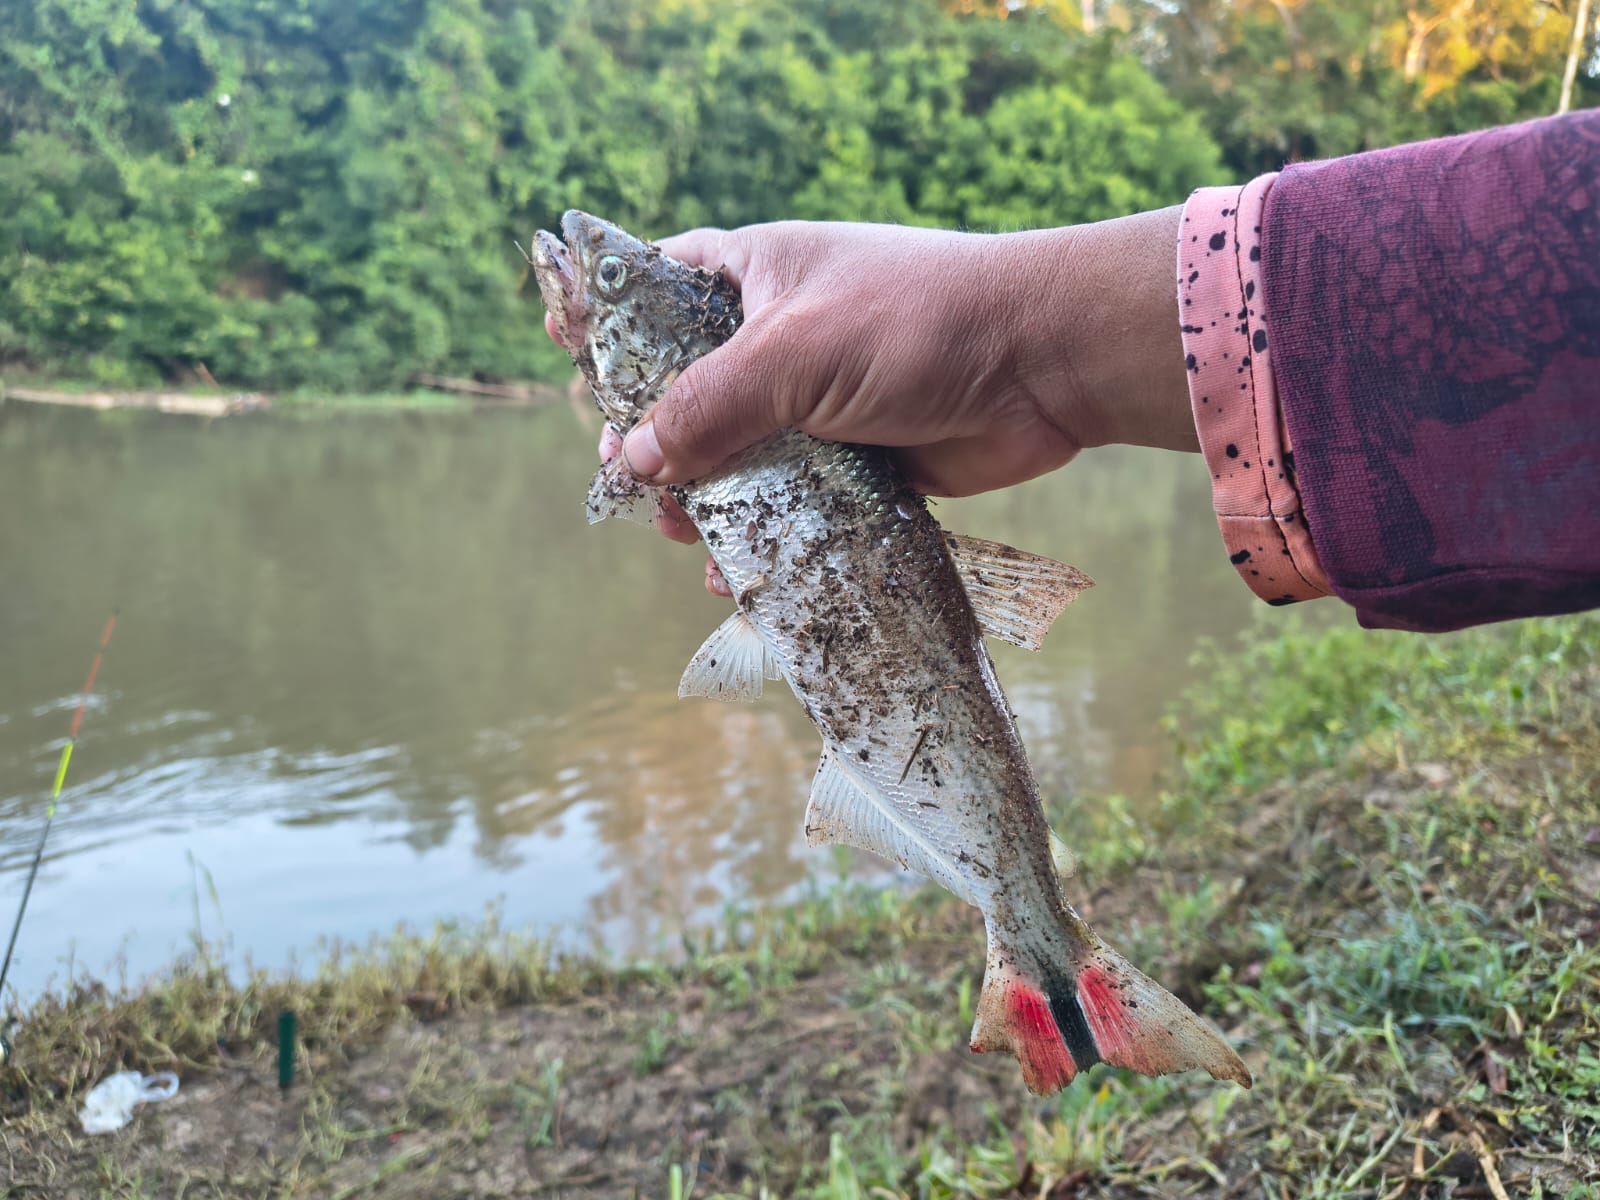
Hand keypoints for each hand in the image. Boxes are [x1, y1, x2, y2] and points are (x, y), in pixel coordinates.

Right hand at [550, 209, 1195, 594]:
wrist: (1042, 365)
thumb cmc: (914, 324)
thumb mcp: (793, 352)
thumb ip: (710, 406)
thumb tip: (636, 461)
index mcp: (754, 274)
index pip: (658, 288)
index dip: (610, 322)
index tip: (565, 353)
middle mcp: (779, 336)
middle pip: (688, 391)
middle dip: (655, 440)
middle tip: (631, 481)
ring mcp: (818, 402)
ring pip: (737, 457)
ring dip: (705, 500)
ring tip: (682, 536)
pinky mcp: (856, 459)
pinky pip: (790, 502)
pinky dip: (763, 536)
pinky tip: (733, 574)